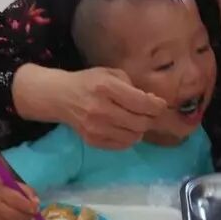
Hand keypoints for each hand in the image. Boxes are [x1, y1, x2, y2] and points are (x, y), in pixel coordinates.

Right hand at [13, 64, 166, 149]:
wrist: (60, 97)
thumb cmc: (89, 82)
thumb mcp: (111, 74)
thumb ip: (132, 86)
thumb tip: (153, 102)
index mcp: (106, 88)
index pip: (142, 103)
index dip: (157, 106)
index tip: (160, 104)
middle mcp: (101, 109)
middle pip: (140, 122)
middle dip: (150, 118)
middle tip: (148, 113)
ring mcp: (96, 128)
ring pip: (134, 136)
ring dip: (140, 129)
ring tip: (135, 120)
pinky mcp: (92, 141)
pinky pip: (122, 145)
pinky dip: (129, 138)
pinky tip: (124, 128)